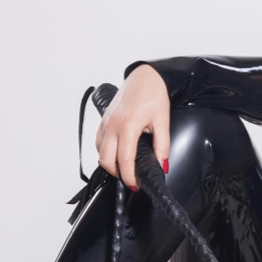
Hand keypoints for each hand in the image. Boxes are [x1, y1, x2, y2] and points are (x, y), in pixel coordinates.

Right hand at [96, 65, 169, 189]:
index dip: (129, 177)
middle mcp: (112, 125)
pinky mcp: (103, 119)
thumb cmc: (153, 94)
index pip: (124, 160)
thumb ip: (162, 146)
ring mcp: (105, 122)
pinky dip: (105, 152)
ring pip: (100, 152)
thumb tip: (162, 165)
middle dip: (117, 174)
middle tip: (130, 178)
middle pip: (106, 160)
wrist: (145, 76)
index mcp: (127, 126)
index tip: (136, 185)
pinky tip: (117, 153)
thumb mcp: (163, 121)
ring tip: (125, 167)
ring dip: (110, 163)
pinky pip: (98, 141)